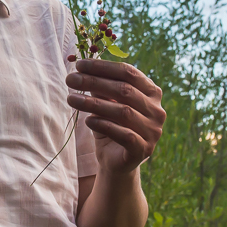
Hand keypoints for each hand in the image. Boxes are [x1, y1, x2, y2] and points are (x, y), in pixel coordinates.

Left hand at [65, 59, 164, 175]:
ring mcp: (153, 131)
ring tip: (71, 99)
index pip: (129, 72)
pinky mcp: (144, 149)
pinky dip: (104, 125)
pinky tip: (88, 121)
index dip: (103, 67)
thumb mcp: (105, 103)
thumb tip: (81, 69)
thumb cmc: (111, 126)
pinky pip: (124, 134)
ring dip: (93, 103)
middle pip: (125, 90)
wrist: (115, 162)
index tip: (79, 64)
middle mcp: (156, 110)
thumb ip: (99, 87)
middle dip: (94, 82)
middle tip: (70, 79)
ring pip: (123, 112)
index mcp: (151, 92)